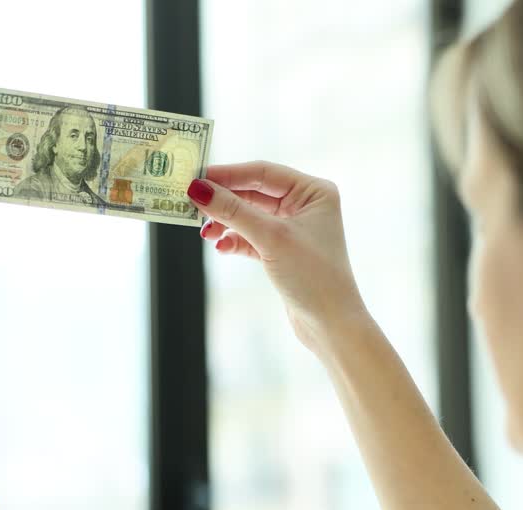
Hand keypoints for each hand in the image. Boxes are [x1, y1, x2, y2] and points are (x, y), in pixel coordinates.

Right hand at [190, 162, 370, 351]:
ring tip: (205, 232)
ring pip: (250, 215)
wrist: (331, 324)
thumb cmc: (313, 276)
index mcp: (314, 191)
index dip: (228, 174)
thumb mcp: (271, 238)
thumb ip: (234, 211)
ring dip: (226, 222)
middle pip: (254, 192)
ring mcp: (294, 228)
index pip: (263, 172)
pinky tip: (221, 246)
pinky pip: (252, 236)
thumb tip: (199, 189)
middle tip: (192, 203)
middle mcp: (306, 205)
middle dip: (224, 200)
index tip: (196, 177)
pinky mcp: (283, 250)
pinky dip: (235, 240)